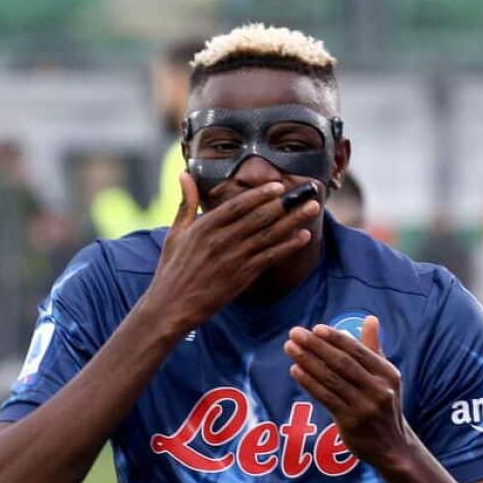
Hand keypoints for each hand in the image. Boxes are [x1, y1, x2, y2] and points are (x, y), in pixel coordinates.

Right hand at [145, 173, 320, 330]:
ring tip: (312, 208)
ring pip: (269, 235)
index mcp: (205, 226)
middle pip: (260, 217)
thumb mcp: (175, 233)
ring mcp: (233, 259)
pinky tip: (302, 237)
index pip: (238, 205)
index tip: (279, 185)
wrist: (171, 307)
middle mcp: (221, 240)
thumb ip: (186, 203)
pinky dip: (287, 246)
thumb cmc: (172, 270)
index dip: (260, 194)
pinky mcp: (241, 277)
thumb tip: (184, 175)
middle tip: (307, 192)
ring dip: (293, 220)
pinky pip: (269, 258)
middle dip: (286, 203)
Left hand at [283, 316, 417, 470]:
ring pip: (331, 379)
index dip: (335, 338)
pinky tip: (295, 371)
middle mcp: (379, 389)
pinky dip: (309, 383)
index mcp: (387, 373)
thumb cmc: (383, 404)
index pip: (358, 350)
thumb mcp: (385, 377)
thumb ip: (374, 348)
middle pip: (342, 362)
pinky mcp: (351, 422)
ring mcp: (365, 406)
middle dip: (316, 345)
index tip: (315, 328)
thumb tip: (370, 319)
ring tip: (290, 348)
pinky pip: (326, 398)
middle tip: (295, 333)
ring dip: (308, 361)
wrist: (392, 447)